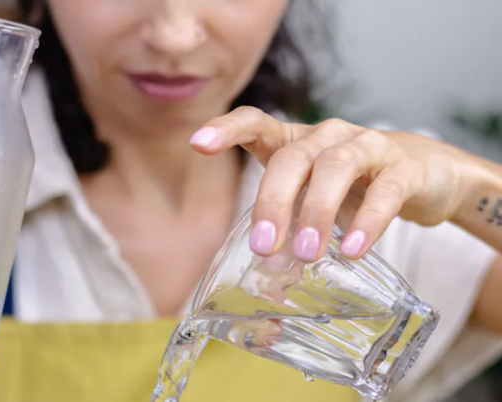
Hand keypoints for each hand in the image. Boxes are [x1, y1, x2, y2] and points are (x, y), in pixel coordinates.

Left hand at [190, 107, 476, 261]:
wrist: (425, 176)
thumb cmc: (353, 187)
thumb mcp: (312, 197)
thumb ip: (289, 223)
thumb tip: (268, 266)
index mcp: (296, 141)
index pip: (256, 122)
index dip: (227, 128)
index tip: (198, 143)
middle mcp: (328, 136)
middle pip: (293, 158)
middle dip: (274, 202)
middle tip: (263, 248)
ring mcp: (368, 146)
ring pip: (336, 167)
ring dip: (317, 212)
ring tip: (308, 254)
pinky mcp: (404, 167)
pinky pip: (384, 191)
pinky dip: (368, 221)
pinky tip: (353, 250)